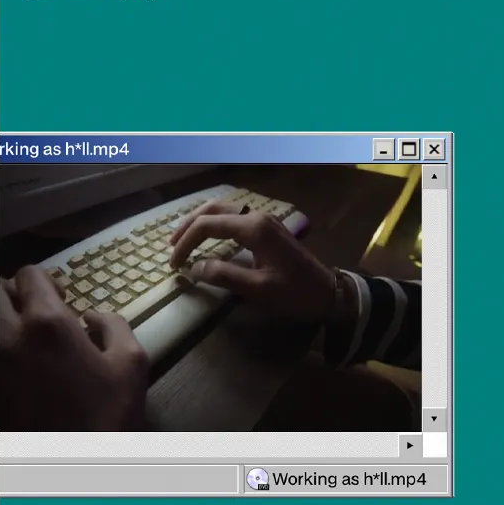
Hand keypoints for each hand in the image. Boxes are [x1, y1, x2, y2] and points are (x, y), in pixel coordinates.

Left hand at [0, 263, 150, 428]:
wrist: (73, 471)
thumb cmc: (106, 420)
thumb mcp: (131, 366)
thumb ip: (115, 326)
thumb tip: (95, 316)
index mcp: (48, 324)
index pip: (31, 275)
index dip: (46, 283)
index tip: (58, 299)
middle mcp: (10, 337)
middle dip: (13, 294)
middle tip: (33, 311)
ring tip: (19, 335)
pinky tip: (14, 365)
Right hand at [164, 197, 348, 329]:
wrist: (331, 294)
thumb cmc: (296, 294)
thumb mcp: (258, 290)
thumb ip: (224, 276)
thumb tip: (195, 268)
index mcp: (254, 229)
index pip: (208, 226)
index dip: (186, 243)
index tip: (174, 264)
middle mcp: (258, 217)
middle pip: (214, 210)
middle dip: (189, 226)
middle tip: (172, 246)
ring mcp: (266, 221)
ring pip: (225, 210)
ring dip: (202, 222)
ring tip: (185, 240)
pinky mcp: (270, 229)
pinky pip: (236, 218)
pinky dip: (217, 224)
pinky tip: (210, 238)